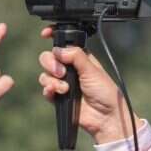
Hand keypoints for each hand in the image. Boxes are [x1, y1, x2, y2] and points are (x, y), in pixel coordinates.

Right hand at [37, 27, 140, 143]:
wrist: (105, 116)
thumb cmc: (105, 92)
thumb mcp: (92, 70)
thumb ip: (75, 56)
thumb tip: (58, 50)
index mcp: (79, 58)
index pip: (62, 44)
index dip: (52, 37)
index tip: (45, 34)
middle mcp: (69, 69)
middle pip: (48, 58)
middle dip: (51, 63)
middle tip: (62, 72)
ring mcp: (63, 83)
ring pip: (45, 74)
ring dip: (52, 80)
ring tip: (64, 88)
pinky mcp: (58, 97)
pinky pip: (46, 90)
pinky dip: (48, 90)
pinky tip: (57, 92)